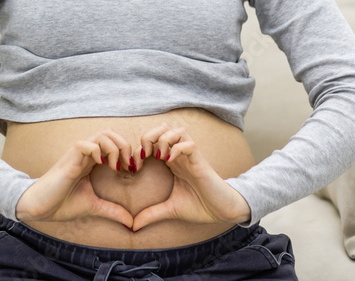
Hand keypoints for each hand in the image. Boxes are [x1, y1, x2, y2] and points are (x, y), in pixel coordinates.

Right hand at [15, 129, 134, 228]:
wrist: (40, 207)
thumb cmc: (62, 203)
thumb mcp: (94, 206)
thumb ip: (112, 210)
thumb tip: (132, 223)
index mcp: (91, 160)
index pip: (112, 142)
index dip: (127, 152)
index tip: (133, 170)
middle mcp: (85, 154)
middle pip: (110, 133)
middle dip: (124, 146)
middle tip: (128, 166)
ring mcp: (77, 155)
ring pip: (100, 134)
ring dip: (114, 148)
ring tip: (115, 166)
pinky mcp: (69, 160)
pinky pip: (84, 144)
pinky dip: (97, 150)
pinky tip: (101, 165)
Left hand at [130, 123, 251, 231]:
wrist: (223, 211)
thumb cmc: (200, 206)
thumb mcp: (170, 210)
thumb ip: (151, 214)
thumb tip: (132, 226)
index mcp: (171, 161)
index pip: (152, 139)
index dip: (138, 148)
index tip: (132, 167)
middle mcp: (179, 154)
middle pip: (162, 127)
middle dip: (148, 136)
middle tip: (143, 156)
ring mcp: (190, 156)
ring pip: (175, 129)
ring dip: (162, 139)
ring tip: (158, 156)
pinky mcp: (200, 161)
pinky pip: (189, 143)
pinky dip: (177, 147)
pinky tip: (170, 160)